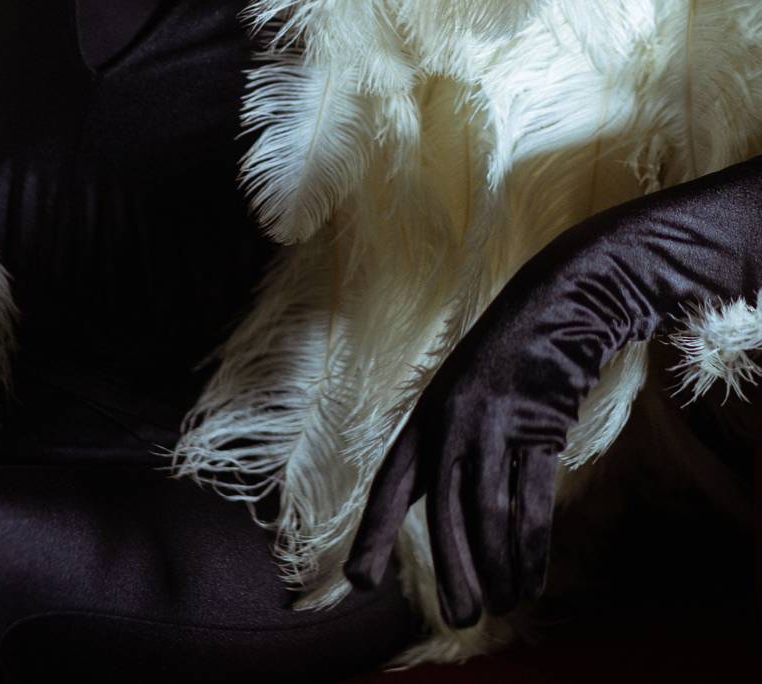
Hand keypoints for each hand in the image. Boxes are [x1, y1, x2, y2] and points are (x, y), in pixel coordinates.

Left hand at [343, 156, 761, 627]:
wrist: (561, 300)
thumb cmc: (511, 353)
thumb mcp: (469, 393)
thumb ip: (451, 441)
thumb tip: (439, 499)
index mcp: (427, 412)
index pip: (393, 481)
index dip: (377, 530)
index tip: (357, 581)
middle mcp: (452, 418)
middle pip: (445, 511)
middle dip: (448, 568)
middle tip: (455, 619)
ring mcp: (494, 420)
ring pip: (489, 513)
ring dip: (497, 567)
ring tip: (502, 606)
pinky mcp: (538, 423)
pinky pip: (531, 499)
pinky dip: (530, 546)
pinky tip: (531, 578)